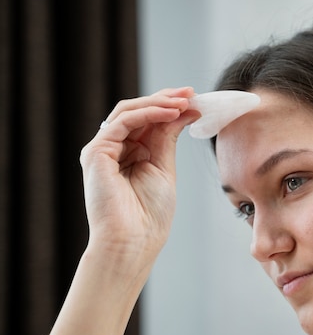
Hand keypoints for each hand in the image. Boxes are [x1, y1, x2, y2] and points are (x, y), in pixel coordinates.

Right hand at [80, 87, 200, 268]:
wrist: (134, 242)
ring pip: (129, 111)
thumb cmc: (150, 215)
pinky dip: (148, 113)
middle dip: (166, 99)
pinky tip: (170, 112)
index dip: (170, 107)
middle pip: (138, 112)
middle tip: (191, 93)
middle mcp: (115, 149)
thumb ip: (167, 138)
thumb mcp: (164, 168)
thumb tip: (184, 111)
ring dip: (159, 103)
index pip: (149, 121)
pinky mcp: (95, 153)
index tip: (195, 100)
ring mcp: (103, 150)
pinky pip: (122, 122)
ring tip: (184, 101)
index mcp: (131, 154)